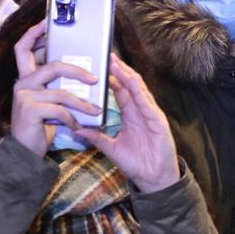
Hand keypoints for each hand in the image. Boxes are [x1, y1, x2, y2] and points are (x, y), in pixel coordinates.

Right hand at [10, 20, 100, 156]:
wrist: (24, 152)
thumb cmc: (40, 124)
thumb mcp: (47, 101)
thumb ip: (55, 86)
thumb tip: (79, 73)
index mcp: (26, 77)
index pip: (23, 48)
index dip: (33, 33)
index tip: (47, 23)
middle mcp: (22, 83)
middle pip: (52, 66)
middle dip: (77, 71)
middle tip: (94, 78)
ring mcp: (24, 96)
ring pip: (61, 92)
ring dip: (82, 103)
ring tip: (96, 109)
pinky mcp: (29, 110)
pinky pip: (59, 109)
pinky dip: (72, 119)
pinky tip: (78, 127)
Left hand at [76, 56, 179, 193]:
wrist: (153, 178)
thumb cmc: (136, 163)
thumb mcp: (111, 148)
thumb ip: (96, 137)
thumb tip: (76, 128)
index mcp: (130, 115)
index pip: (120, 90)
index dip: (111, 78)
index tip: (99, 66)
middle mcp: (140, 111)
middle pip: (129, 85)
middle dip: (119, 70)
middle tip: (106, 55)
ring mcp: (150, 114)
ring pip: (139, 90)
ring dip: (128, 75)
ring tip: (117, 62)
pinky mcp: (158, 122)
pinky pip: (148, 104)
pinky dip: (140, 93)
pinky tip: (133, 82)